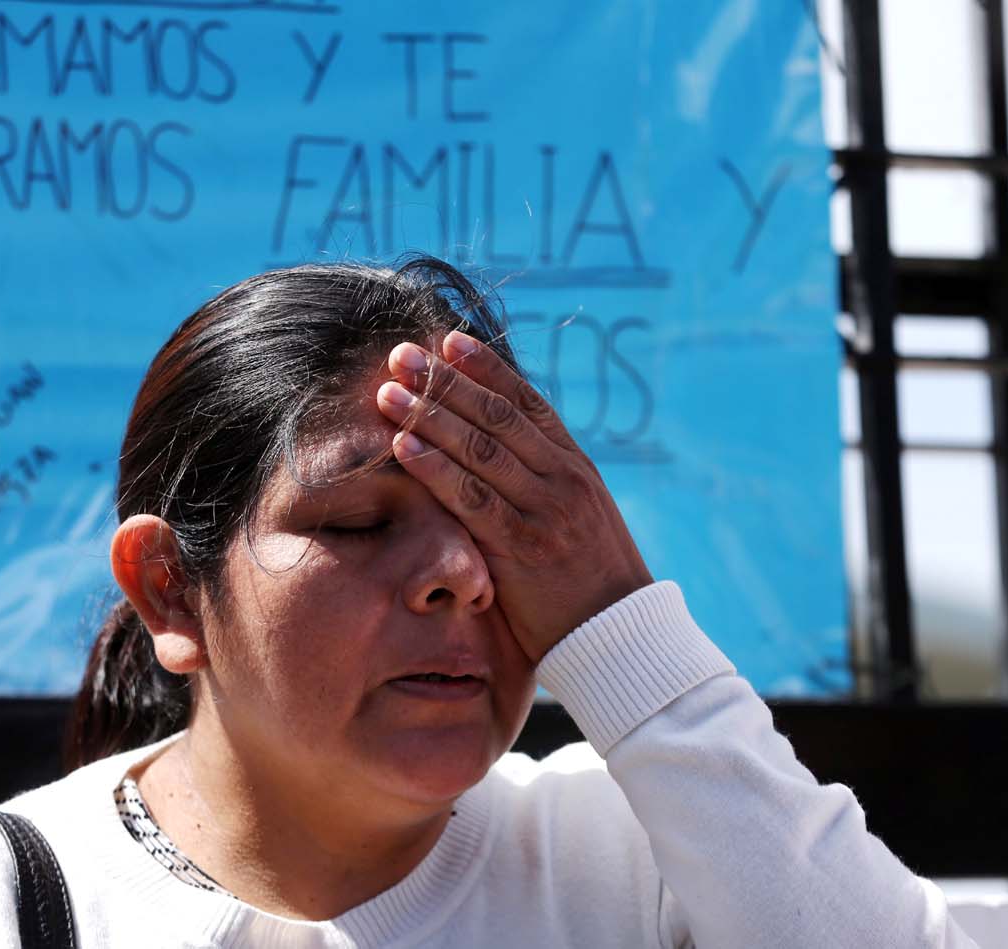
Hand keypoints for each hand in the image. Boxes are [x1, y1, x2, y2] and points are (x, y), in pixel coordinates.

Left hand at [376, 331, 652, 663]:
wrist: (620, 636)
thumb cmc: (587, 580)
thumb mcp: (577, 517)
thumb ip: (542, 481)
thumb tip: (495, 449)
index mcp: (575, 465)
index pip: (527, 403)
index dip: (486, 368)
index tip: (448, 339)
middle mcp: (563, 478)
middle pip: (496, 415)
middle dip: (446, 381)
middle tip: (401, 354)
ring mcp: (545, 510)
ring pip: (480, 449)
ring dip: (429, 415)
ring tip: (387, 391)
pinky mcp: (524, 547)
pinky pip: (472, 498)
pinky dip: (434, 468)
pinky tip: (402, 445)